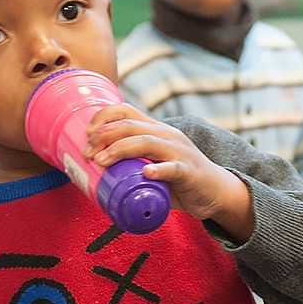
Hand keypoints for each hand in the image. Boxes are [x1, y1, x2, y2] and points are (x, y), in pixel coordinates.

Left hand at [85, 104, 253, 239]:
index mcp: (156, 130)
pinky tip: (145, 173)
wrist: (215, 192)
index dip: (103, 117)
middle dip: (105, 136)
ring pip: (147, 142)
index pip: (126, 111)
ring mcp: (179, 152)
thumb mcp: (152, 164)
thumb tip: (94, 173)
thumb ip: (130, 164)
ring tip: (102, 161)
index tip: (87, 134)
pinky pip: (173, 168)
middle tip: (88, 153)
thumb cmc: (178, 180)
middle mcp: (167, 135)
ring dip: (120, 150)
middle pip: (131, 126)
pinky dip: (158, 169)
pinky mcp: (189, 171)